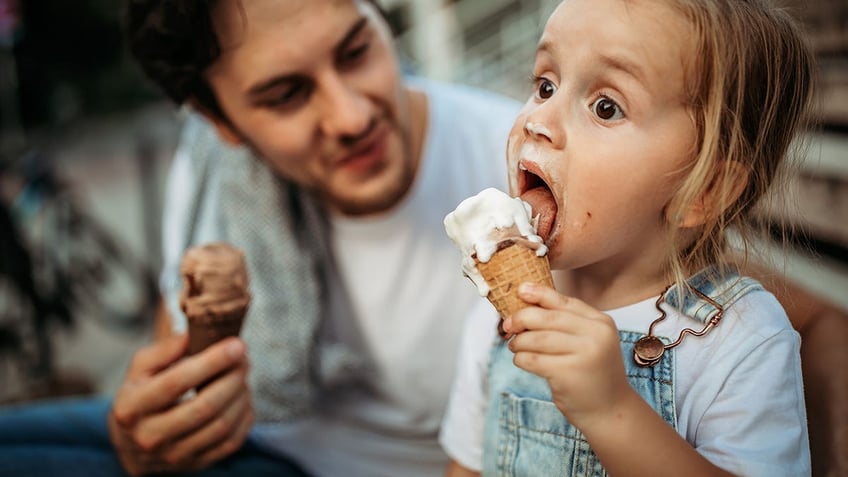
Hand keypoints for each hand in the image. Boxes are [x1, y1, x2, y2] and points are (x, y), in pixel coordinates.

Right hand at [108, 334, 252, 475]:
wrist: (134, 442)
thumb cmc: (141, 394)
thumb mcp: (140, 368)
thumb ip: (164, 350)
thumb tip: (192, 335)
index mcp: (131, 407)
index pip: (176, 382)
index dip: (211, 362)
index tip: (236, 344)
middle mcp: (149, 437)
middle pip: (204, 407)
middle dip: (232, 378)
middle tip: (245, 358)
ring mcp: (173, 455)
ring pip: (221, 426)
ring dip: (241, 396)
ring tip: (243, 376)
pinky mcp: (196, 464)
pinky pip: (231, 443)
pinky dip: (244, 417)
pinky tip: (243, 398)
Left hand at [502, 283, 634, 428]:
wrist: (609, 409)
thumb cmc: (592, 373)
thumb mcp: (590, 342)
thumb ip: (566, 323)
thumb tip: (526, 304)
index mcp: (601, 322)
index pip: (564, 301)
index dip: (539, 293)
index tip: (521, 290)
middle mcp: (595, 335)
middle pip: (546, 318)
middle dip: (520, 318)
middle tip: (508, 325)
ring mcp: (583, 354)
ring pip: (536, 339)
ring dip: (518, 342)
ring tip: (515, 346)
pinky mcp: (568, 374)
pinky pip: (532, 359)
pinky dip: (520, 358)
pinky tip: (521, 360)